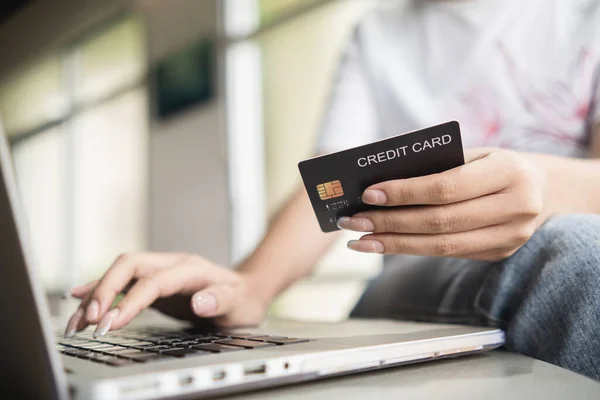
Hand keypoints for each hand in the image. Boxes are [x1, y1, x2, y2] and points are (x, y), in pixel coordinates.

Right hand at [64, 252, 267, 336]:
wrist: (245, 292)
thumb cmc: (242, 300)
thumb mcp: (239, 304)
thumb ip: (220, 301)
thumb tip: (199, 302)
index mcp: (190, 269)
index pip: (152, 281)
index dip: (130, 300)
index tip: (111, 323)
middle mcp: (171, 265)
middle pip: (128, 266)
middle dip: (104, 291)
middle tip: (88, 321)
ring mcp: (160, 272)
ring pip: (120, 274)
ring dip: (96, 294)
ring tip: (76, 321)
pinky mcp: (153, 283)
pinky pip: (122, 284)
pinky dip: (100, 291)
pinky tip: (80, 299)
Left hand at [338, 148, 546, 260]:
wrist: (542, 188)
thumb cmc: (493, 164)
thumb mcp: (472, 154)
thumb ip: (435, 166)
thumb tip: (378, 185)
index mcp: (509, 173)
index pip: (446, 188)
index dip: (404, 193)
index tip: (368, 194)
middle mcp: (516, 208)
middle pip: (440, 222)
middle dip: (390, 222)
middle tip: (353, 221)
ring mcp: (511, 237)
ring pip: (441, 247)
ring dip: (394, 244)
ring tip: (360, 241)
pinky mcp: (500, 253)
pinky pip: (448, 254)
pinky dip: (412, 249)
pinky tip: (385, 244)